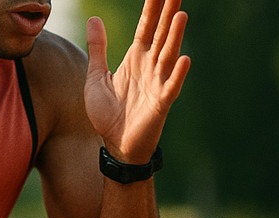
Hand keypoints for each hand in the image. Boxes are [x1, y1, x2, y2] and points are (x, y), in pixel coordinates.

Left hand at [84, 0, 190, 162]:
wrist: (115, 144)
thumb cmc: (108, 112)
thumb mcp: (96, 76)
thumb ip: (97, 48)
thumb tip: (94, 19)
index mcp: (136, 58)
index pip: (146, 27)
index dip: (152, 8)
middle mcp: (150, 66)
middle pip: (161, 34)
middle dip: (168, 13)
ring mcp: (157, 83)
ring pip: (167, 55)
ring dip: (175, 36)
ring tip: (180, 15)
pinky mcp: (160, 103)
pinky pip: (170, 87)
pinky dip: (177, 74)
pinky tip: (185, 59)